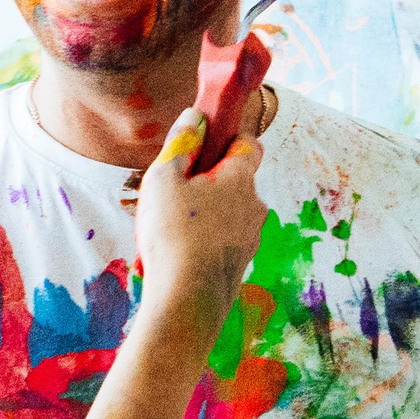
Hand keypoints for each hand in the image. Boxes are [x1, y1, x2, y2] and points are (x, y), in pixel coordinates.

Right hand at [134, 107, 264, 327]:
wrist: (187, 301)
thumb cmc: (173, 234)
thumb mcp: (164, 178)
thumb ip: (181, 144)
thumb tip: (195, 117)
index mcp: (241, 179)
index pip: (250, 145)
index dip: (228, 139)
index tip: (202, 145)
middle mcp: (255, 207)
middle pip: (234, 181)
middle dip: (207, 181)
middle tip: (173, 192)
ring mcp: (250, 238)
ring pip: (227, 213)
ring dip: (203, 213)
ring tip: (167, 228)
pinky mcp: (239, 264)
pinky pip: (221, 240)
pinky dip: (202, 240)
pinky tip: (174, 254)